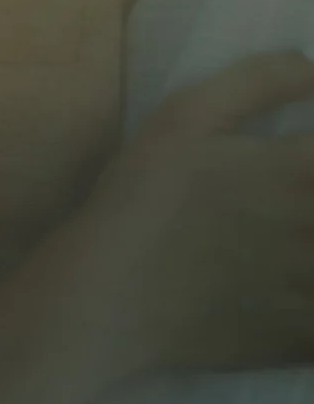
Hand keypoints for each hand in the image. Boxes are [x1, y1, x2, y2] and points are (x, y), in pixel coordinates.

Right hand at [86, 51, 313, 372]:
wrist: (110, 295)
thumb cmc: (143, 197)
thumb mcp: (184, 116)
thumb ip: (257, 82)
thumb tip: (310, 68)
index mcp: (294, 170)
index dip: (309, 155)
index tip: (296, 158)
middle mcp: (313, 226)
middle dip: (304, 199)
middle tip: (282, 199)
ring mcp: (308, 285)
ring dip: (309, 245)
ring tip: (286, 239)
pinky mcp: (297, 335)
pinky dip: (306, 302)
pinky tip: (287, 287)